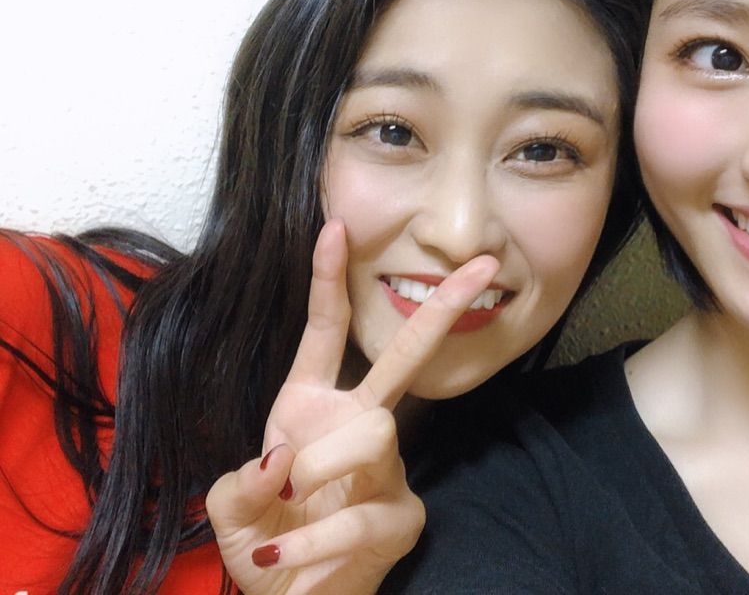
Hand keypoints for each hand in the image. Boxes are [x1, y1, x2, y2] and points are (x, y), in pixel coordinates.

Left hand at [206, 218, 498, 594]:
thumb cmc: (265, 543)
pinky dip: (309, 543)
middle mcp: (357, 424)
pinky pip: (359, 514)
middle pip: (405, 358)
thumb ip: (240, 484)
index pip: (326, 331)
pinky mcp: (402, 515)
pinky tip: (283, 563)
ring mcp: (387, 468)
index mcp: (310, 406)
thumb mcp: (232, 509)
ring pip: (374, 435)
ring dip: (318, 471)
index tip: (335, 226)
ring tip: (283, 511)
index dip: (328, 279)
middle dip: (442, 308)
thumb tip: (282, 464)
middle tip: (479, 266)